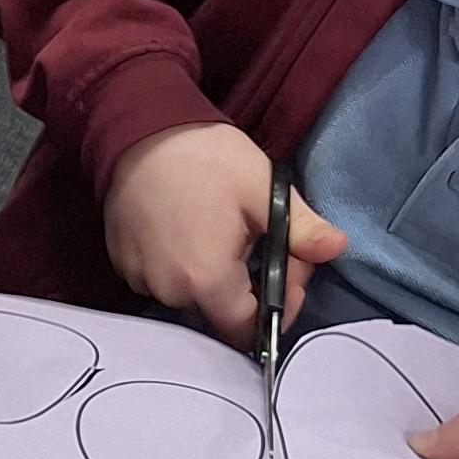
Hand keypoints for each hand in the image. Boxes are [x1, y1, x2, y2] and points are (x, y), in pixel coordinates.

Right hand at [102, 123, 346, 341]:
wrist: (139, 127)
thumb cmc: (205, 157)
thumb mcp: (265, 188)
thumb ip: (303, 229)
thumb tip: (336, 249)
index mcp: (207, 281)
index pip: (247, 330)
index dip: (275, 308)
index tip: (285, 269)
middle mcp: (169, 290)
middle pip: (218, 313)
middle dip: (245, 288)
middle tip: (256, 241)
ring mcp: (139, 277)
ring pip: (189, 295)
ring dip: (210, 276)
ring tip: (220, 231)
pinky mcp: (122, 261)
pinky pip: (160, 279)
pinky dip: (178, 264)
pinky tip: (187, 229)